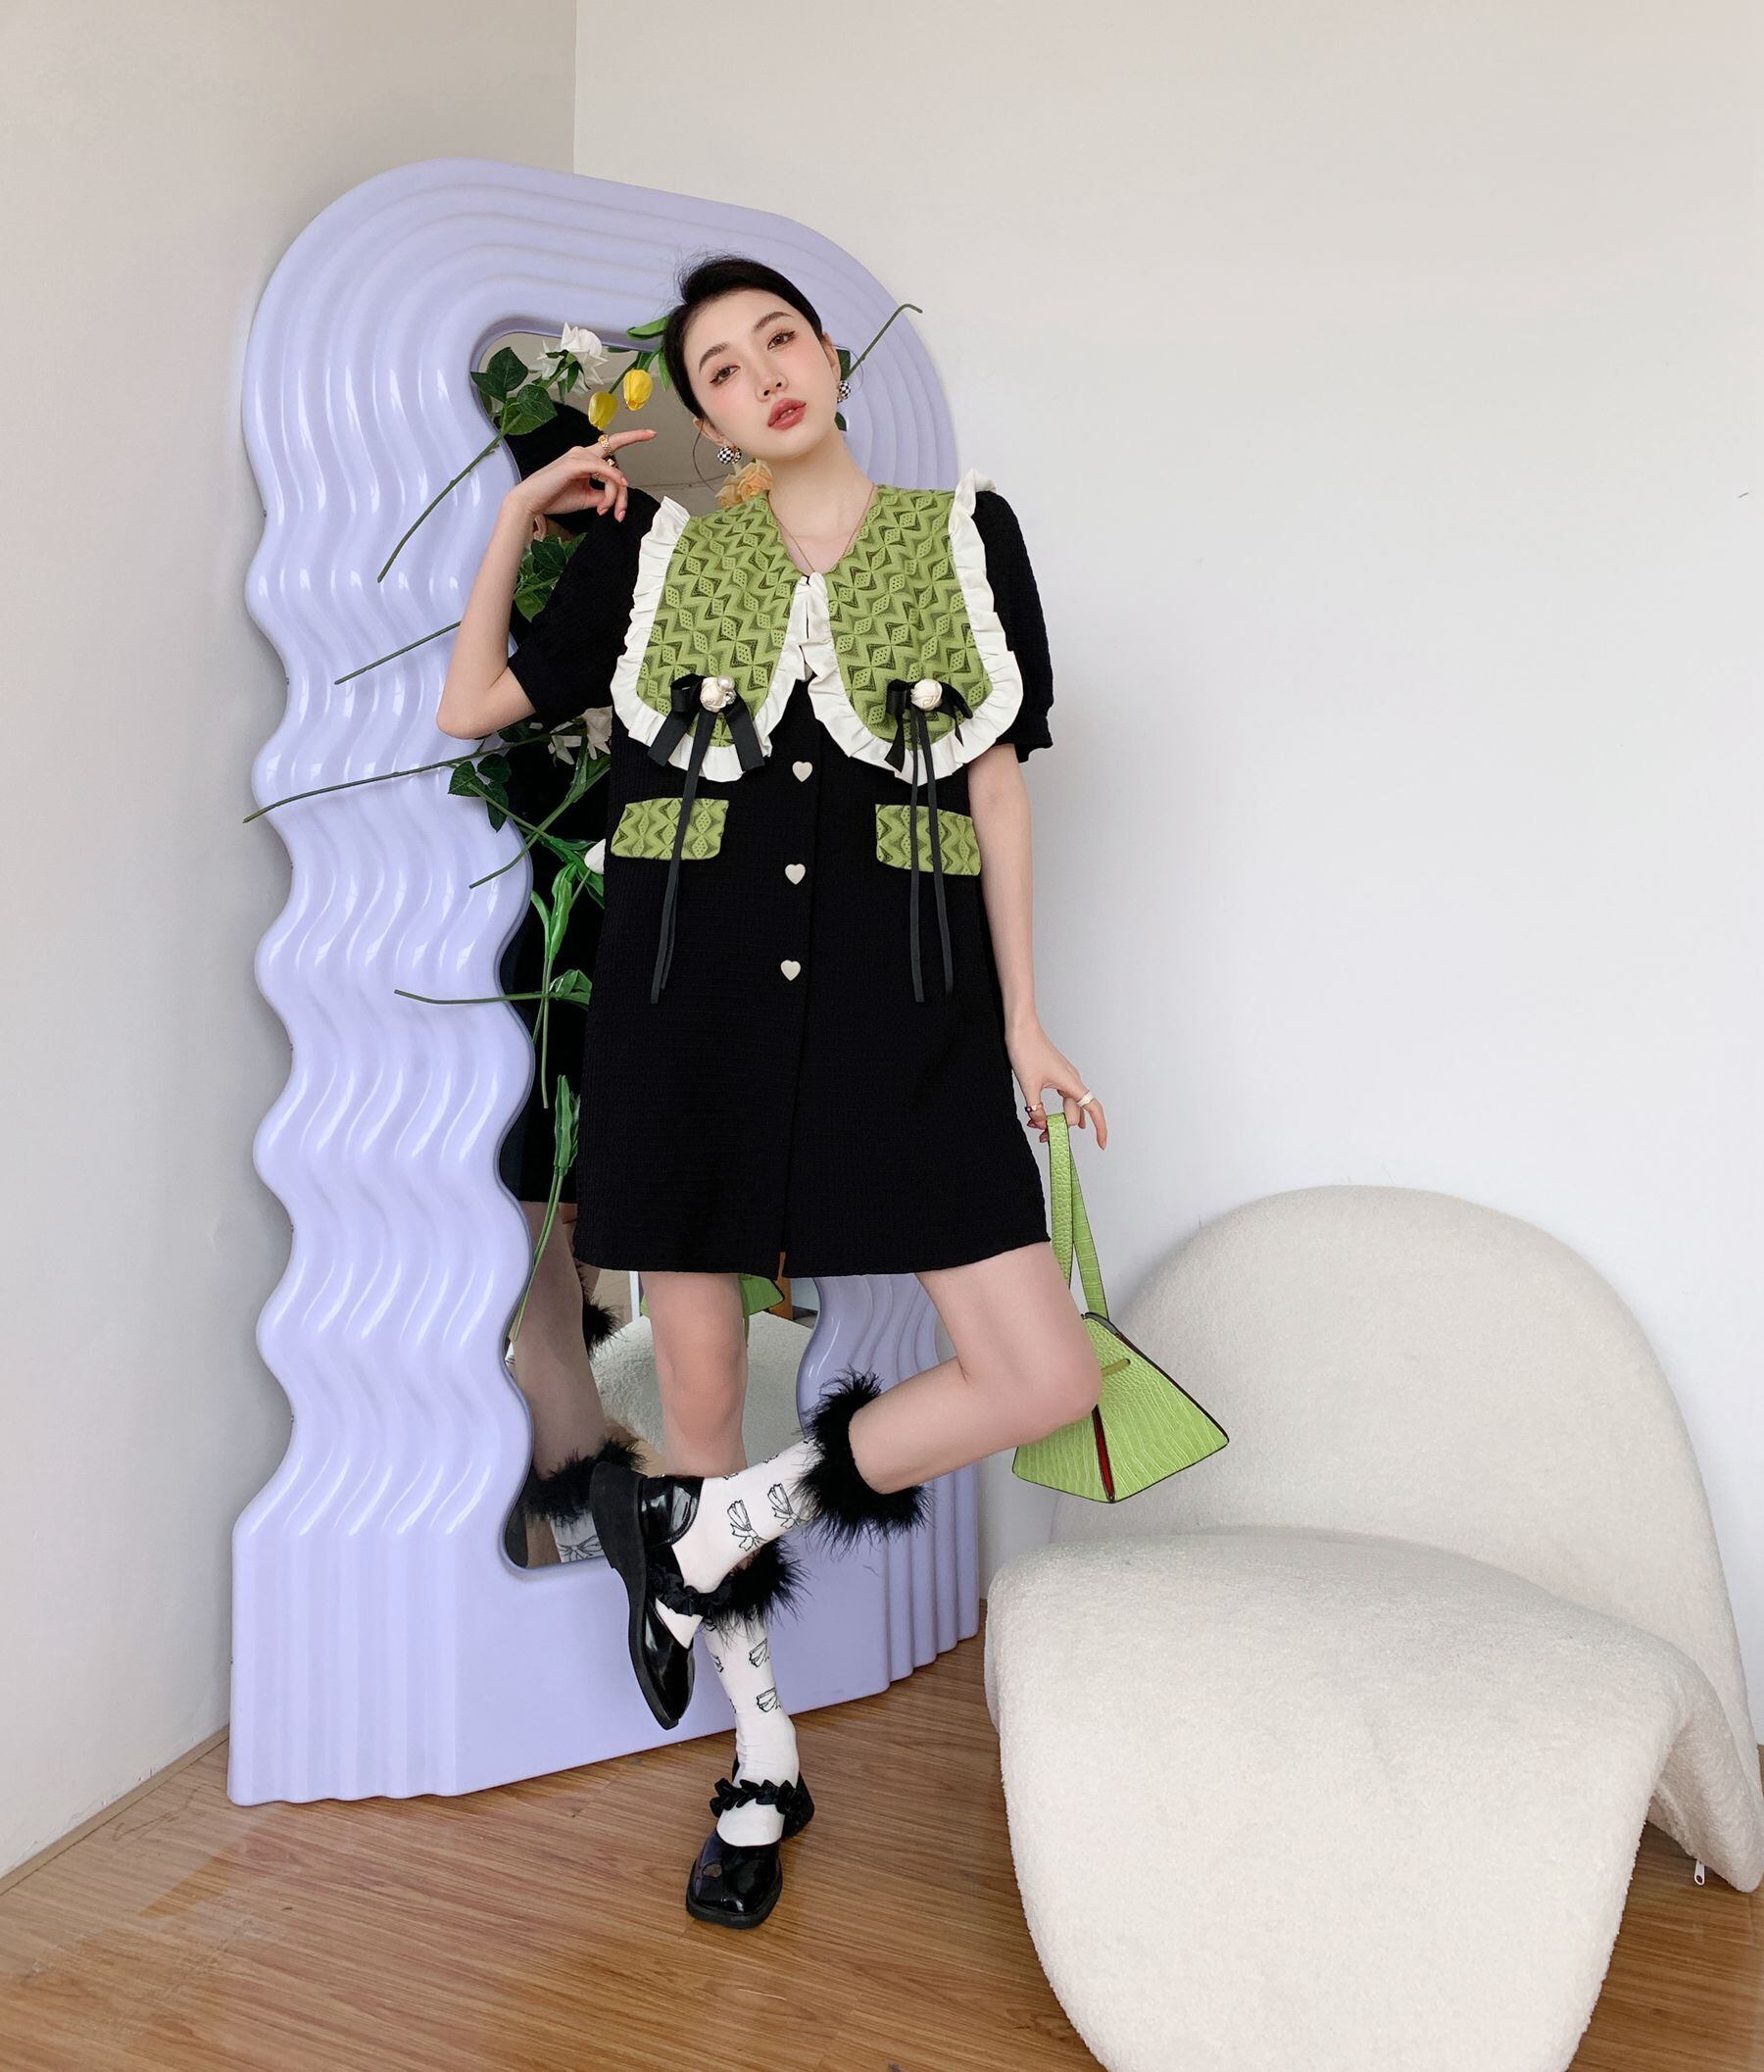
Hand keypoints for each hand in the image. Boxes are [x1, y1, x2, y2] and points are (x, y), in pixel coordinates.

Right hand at [508, 426, 656, 522]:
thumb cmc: (554, 498)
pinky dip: (613, 479)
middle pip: (615, 466)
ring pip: (611, 471)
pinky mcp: (574, 463)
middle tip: (618, 513)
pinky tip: (620, 485)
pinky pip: (603, 469)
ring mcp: (578, 455)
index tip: (651, 433)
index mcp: (585, 458)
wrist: (531, 502)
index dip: (633, 437)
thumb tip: (618, 496)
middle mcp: (582, 452)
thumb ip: (604, 494)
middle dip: (622, 492)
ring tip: (605, 511)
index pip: (612, 446)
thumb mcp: (587, 498)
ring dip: (614, 494)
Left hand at [1006, 1019, 1107, 1147]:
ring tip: (1041, 1129)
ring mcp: (1065, 1077)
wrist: (1021, 1028)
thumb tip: (1040, 1123)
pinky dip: (1053, 1109)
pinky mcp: (1056, 1074)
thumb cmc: (1027, 1050)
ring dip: (1056, 1119)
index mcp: (1071, 1083)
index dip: (1100, 1128)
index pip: (1094, 1109)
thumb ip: (1035, 1108)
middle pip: (1075, 1112)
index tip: (1101, 1144)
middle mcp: (1072, 1080)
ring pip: (1067, 1105)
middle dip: (1062, 1128)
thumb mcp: (1029, 1085)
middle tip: (1043, 1138)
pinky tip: (1047, 1117)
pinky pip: (1061, 1097)